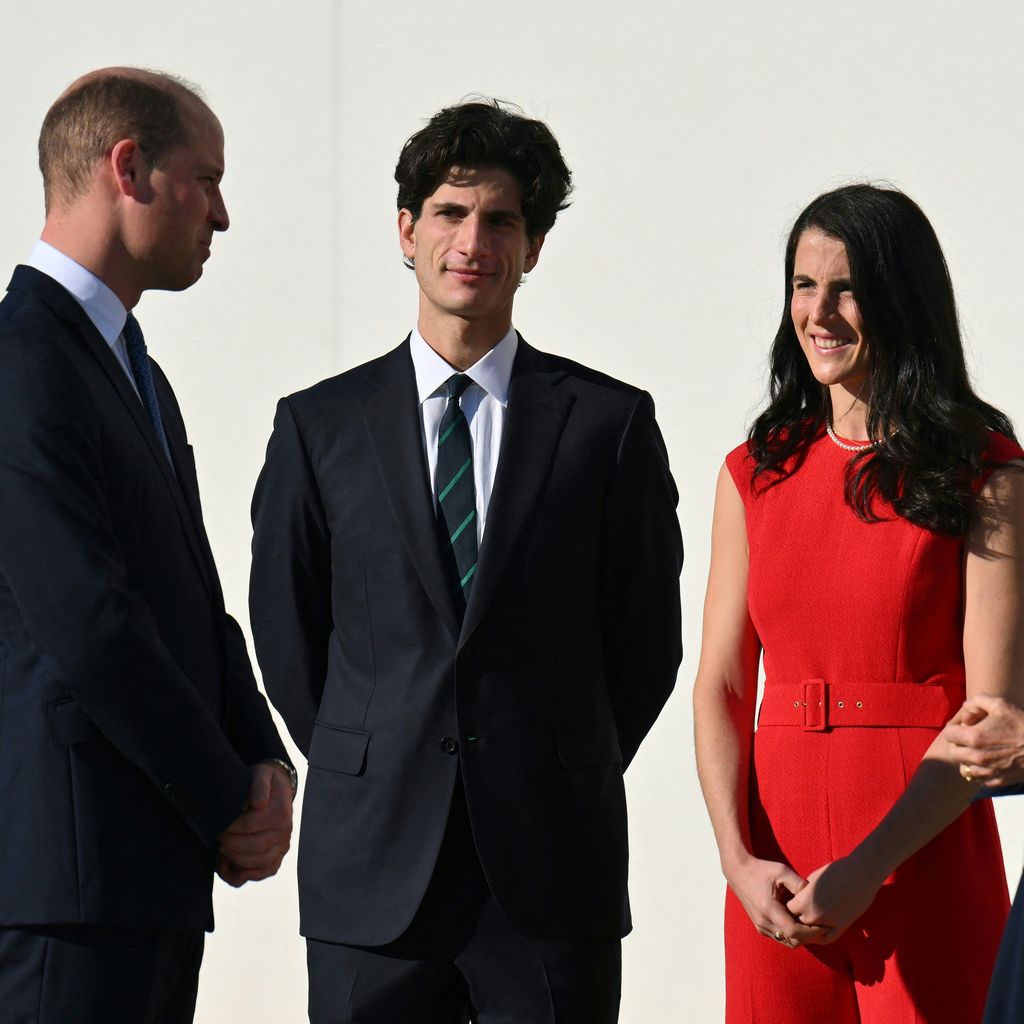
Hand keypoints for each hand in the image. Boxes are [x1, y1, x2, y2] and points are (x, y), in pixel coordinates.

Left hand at [216, 762, 293, 887]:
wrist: (277, 789)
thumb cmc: (264, 782)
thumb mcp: (261, 774)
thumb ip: (259, 786)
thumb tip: (258, 803)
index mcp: (280, 812)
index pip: (251, 826)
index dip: (231, 827)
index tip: (218, 823)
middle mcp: (285, 831)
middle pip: (256, 847)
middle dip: (231, 844)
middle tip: (218, 836)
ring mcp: (283, 845)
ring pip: (261, 863)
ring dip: (237, 859)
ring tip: (222, 849)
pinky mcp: (279, 856)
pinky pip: (266, 872)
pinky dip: (247, 873)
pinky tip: (231, 865)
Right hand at [726, 856, 828, 947]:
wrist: (739, 872)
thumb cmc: (762, 870)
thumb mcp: (782, 871)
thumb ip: (800, 884)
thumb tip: (816, 899)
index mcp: (768, 908)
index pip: (794, 932)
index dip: (812, 932)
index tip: (824, 925)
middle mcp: (763, 922)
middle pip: (792, 941)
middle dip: (809, 937)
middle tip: (822, 926)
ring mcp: (760, 926)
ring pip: (787, 942)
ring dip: (801, 937)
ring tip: (812, 924)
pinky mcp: (760, 927)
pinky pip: (780, 937)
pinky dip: (791, 934)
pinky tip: (799, 921)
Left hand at [786, 855, 883, 942]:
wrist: (861, 874)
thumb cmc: (837, 870)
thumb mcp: (813, 878)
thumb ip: (804, 892)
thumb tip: (799, 899)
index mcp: (805, 900)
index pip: (789, 909)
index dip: (790, 905)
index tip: (792, 902)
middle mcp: (814, 915)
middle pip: (797, 922)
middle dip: (797, 917)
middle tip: (799, 913)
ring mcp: (828, 924)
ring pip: (810, 932)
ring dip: (808, 927)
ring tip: (808, 920)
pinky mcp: (842, 928)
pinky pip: (825, 939)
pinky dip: (819, 936)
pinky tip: (818, 929)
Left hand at [944, 694, 1023, 786]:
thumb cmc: (1023, 724)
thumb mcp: (1000, 704)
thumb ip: (977, 702)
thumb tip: (965, 708)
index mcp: (975, 737)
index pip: (948, 734)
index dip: (955, 727)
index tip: (965, 725)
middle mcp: (978, 757)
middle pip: (954, 751)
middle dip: (959, 743)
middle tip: (972, 737)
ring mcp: (988, 771)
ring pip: (964, 768)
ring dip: (968, 759)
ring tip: (979, 750)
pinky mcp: (998, 781)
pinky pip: (979, 779)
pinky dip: (980, 771)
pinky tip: (989, 762)